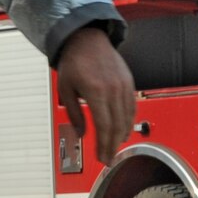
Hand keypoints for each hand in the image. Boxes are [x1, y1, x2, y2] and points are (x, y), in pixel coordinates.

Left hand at [54, 26, 133, 162]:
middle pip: (117, 126)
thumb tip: (82, 134)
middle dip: (113, 146)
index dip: (104, 145)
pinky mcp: (129, 82)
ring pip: (127, 118)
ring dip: (122, 136)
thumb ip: (74, 113)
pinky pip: (132, 107)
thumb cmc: (74, 62)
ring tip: (115, 148)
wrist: (87, 38)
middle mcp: (113, 89)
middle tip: (108, 159)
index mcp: (96, 92)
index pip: (104, 126)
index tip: (101, 157)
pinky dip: (129, 122)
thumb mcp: (65, 89)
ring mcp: (123, 85)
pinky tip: (124, 131)